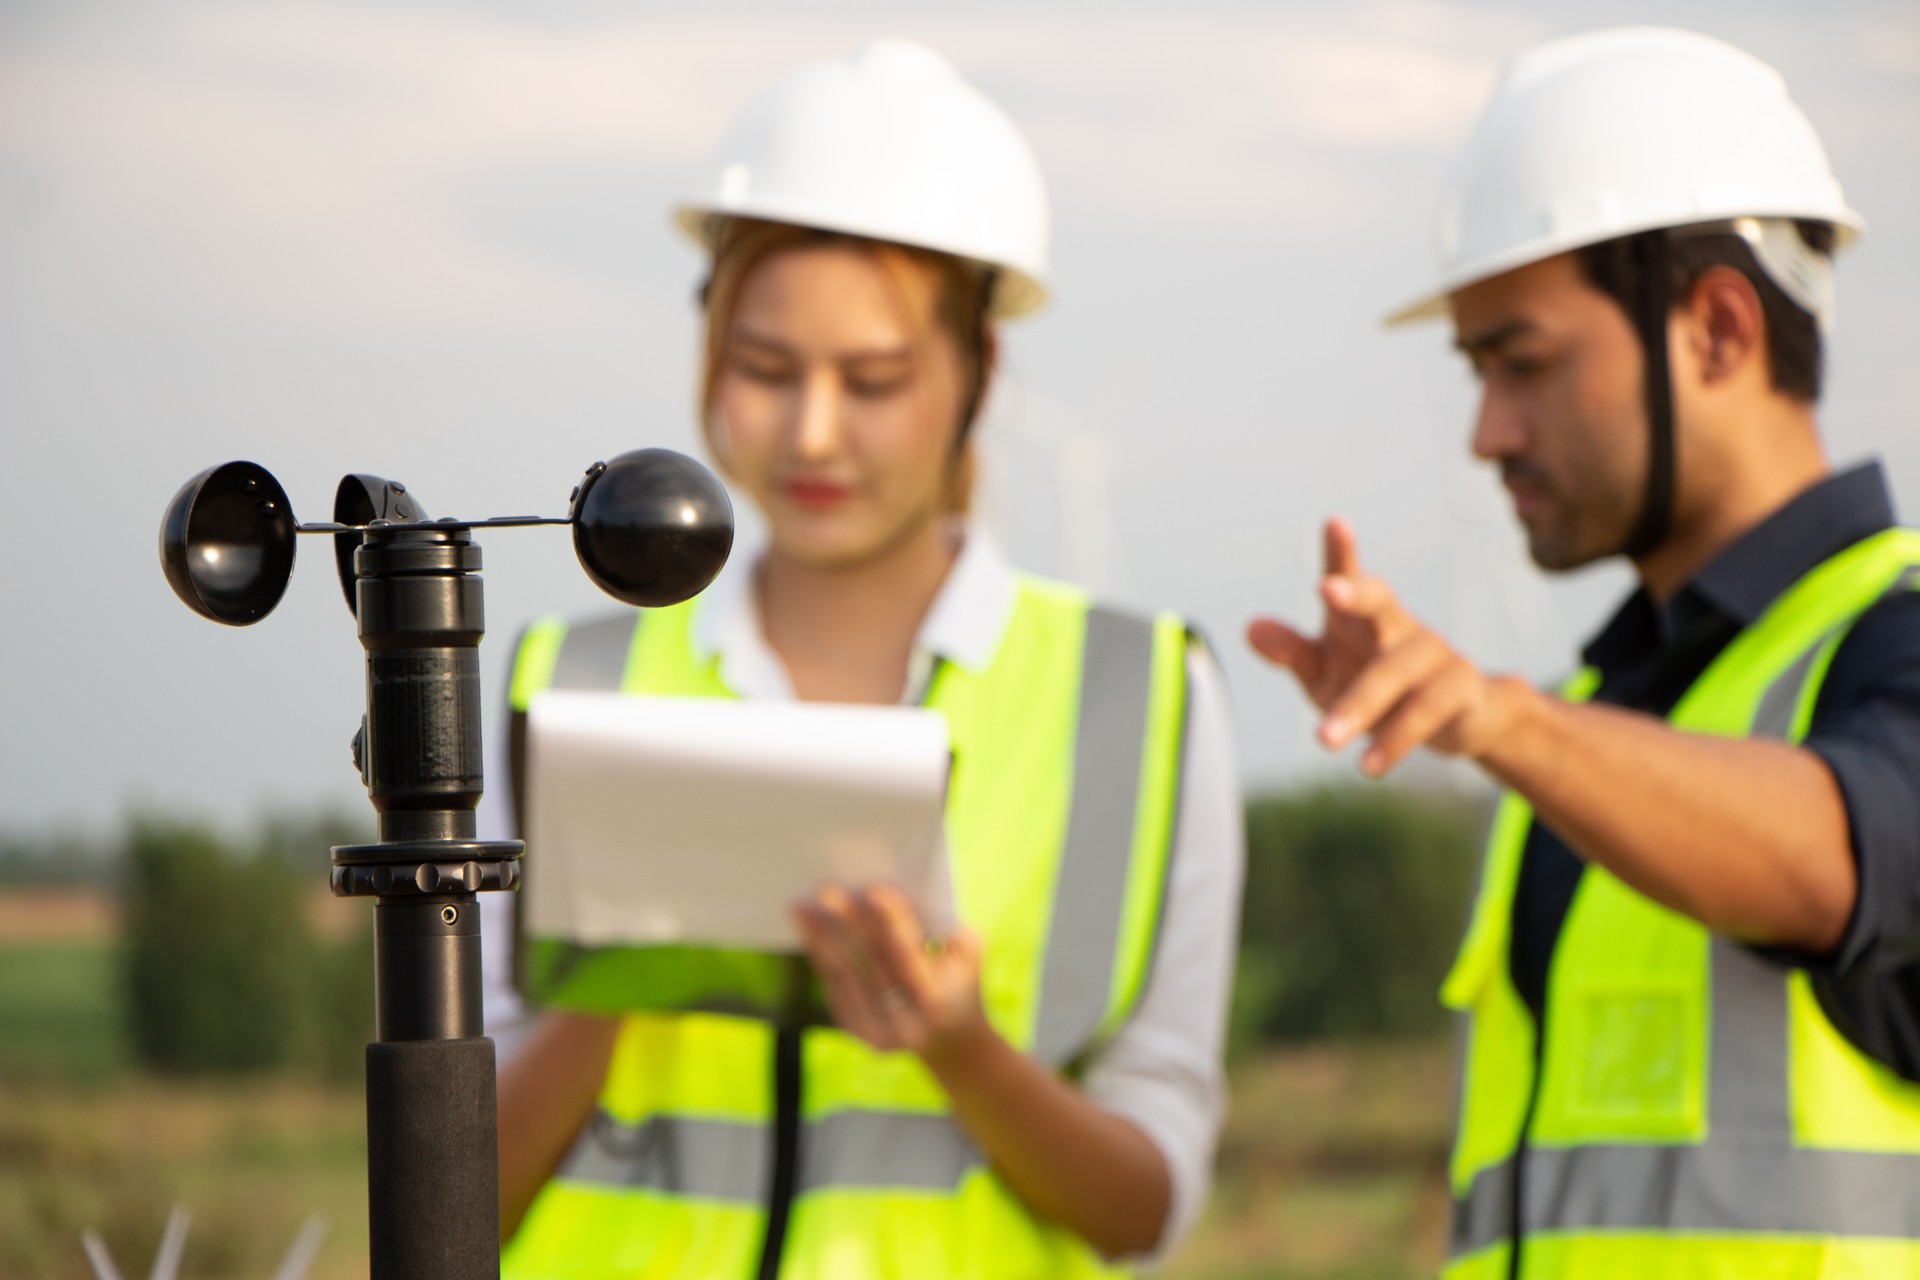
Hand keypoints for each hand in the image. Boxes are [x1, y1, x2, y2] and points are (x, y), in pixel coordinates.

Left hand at [793, 884, 992, 1067]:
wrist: (952, 1042)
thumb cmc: (961, 981)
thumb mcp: (969, 955)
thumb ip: (947, 926)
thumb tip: (900, 893)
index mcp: (937, 1003)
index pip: (908, 957)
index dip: (890, 923)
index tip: (873, 889)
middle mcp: (907, 1026)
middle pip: (870, 965)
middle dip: (848, 925)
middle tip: (827, 891)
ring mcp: (879, 1035)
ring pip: (844, 978)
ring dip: (821, 939)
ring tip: (802, 908)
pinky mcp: (858, 1034)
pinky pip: (835, 988)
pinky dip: (820, 957)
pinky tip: (808, 931)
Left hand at [1247, 518, 1513, 775]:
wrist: (1456, 721)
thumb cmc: (1376, 689)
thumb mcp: (1325, 676)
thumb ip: (1292, 652)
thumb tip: (1251, 627)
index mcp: (1362, 618)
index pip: (1350, 578)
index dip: (1341, 551)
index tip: (1334, 522)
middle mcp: (1400, 626)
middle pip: (1382, 601)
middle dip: (1357, 593)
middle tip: (1328, 590)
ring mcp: (1435, 654)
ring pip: (1398, 672)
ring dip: (1360, 706)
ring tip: (1323, 742)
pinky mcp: (1461, 689)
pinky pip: (1428, 712)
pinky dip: (1396, 739)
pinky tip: (1368, 766)